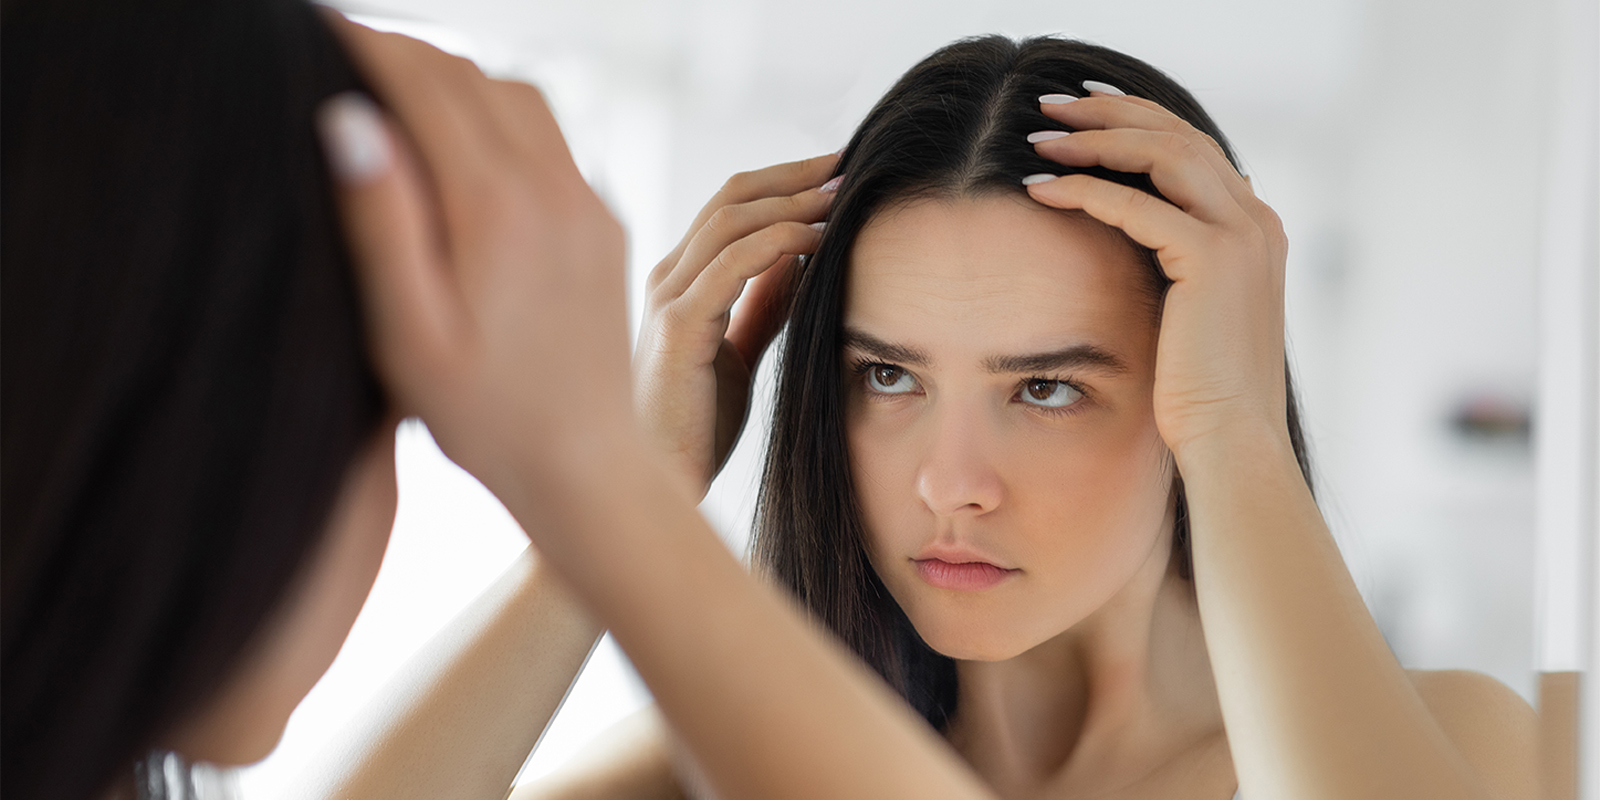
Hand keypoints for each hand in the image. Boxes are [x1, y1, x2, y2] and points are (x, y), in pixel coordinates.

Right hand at [318, 17, 629, 488]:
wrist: (586, 465)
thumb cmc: (484, 416)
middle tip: (344, 50)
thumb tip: (349, 119)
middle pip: (474, 77)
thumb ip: (381, 222)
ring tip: (394, 87)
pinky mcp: (604, 224)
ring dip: (457, 77)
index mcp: (497, 209)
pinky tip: (460, 141)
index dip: (368, 46)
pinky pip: (551, 138)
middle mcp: (555, 191)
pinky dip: (498, 113)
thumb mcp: (410, 332)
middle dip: (407, 52)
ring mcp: (588, 204)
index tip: (316, 28)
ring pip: (520, 96)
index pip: (426, 86)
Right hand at [634, 155, 837, 496]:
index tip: (839, 172)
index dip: (785, 181)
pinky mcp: (677, 327)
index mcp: (680, 280)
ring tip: (843, 195)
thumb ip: (762, 304)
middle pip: (732, 196)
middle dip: (796, 175)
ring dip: (794, 201)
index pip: (732, 205)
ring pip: (731, 219)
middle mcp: (667, 277)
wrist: (658, 486)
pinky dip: (780, 242)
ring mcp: (667, 298)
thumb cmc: (694, 428)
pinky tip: (819, 241)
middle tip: (850, 162)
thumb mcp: (738, 352)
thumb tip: (801, 258)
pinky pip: (733, 263)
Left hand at [1022, 90, 1289, 463]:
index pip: (1193, 147)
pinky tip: (1039, 188)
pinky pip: (1137, 204)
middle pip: (1178, 134)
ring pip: (1162, 153)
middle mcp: (1257, 220)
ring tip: (1038, 137)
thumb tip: (1130, 240)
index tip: (1081, 110)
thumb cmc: (1199, 394)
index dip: (1137, 119)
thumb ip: (1174, 267)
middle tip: (1050, 104)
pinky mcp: (1213, 259)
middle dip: (1110, 112)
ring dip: (1094, 139)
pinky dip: (1085, 189)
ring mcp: (1242, 235)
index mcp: (1255, 228)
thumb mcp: (1189, 315)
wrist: (1232, 441)